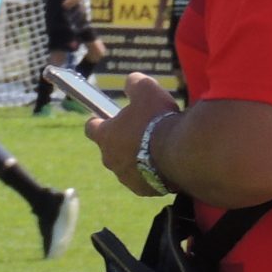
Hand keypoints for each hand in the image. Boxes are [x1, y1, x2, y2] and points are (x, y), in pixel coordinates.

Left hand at [88, 73, 181, 195]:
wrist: (179, 152)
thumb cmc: (158, 119)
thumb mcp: (146, 90)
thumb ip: (134, 84)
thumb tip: (131, 81)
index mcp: (105, 136)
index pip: (91, 128)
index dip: (97, 122)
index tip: (101, 118)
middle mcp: (110, 160)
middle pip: (110, 148)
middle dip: (122, 140)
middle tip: (140, 130)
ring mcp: (126, 178)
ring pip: (127, 165)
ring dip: (137, 157)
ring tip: (156, 147)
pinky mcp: (143, 190)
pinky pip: (144, 179)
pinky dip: (151, 172)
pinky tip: (165, 163)